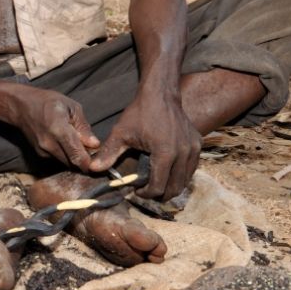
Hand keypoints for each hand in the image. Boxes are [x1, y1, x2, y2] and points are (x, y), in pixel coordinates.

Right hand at [1, 86, 98, 172]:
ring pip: (67, 163)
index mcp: (59, 129)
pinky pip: (59, 159)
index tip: (101, 161)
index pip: (77, 156)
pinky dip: (67, 155)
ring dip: (76, 158)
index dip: (91, 164)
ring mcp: (43, 151)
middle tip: (94, 151)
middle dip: (86, 160)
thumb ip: (83, 127)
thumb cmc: (47, 102)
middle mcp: (49, 144)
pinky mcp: (40, 155)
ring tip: (80, 143)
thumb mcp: (71, 107)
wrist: (20, 107)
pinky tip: (68, 143)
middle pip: (74, 163)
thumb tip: (94, 144)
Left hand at [86, 86, 199, 200]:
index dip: (146, 194)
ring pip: (184, 181)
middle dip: (160, 194)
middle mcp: (183, 154)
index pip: (158, 187)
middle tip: (148, 191)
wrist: (160, 94)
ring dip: (171, 186)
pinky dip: (180, 175)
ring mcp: (193, 149)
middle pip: (174, 188)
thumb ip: (109, 153)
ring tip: (157, 183)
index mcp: (165, 154)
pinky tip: (168, 172)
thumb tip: (92, 169)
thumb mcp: (121, 133)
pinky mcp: (198, 145)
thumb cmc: (140, 113)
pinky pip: (191, 169)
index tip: (137, 191)